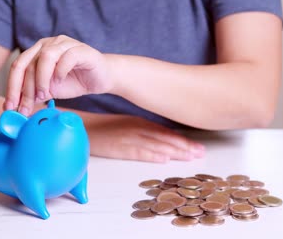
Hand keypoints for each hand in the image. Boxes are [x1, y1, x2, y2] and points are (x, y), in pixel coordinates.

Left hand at [3, 35, 112, 115]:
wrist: (102, 78)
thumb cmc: (75, 81)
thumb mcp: (50, 90)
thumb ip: (34, 93)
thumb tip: (16, 107)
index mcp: (37, 51)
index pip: (18, 67)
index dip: (12, 87)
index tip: (9, 107)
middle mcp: (49, 44)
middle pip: (28, 62)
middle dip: (23, 88)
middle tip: (24, 107)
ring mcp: (65, 44)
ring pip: (45, 57)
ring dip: (41, 79)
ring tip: (44, 95)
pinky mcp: (81, 49)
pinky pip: (66, 57)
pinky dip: (59, 72)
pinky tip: (60, 82)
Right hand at [86, 114, 204, 162]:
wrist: (81, 127)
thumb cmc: (103, 128)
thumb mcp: (126, 125)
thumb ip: (144, 131)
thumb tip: (163, 142)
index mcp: (139, 122)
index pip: (166, 132)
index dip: (183, 140)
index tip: (198, 147)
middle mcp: (137, 128)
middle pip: (165, 139)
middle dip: (184, 147)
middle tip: (201, 153)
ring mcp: (128, 137)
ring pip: (156, 145)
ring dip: (174, 152)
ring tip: (190, 157)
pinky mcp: (118, 147)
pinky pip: (137, 152)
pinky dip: (151, 155)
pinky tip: (163, 159)